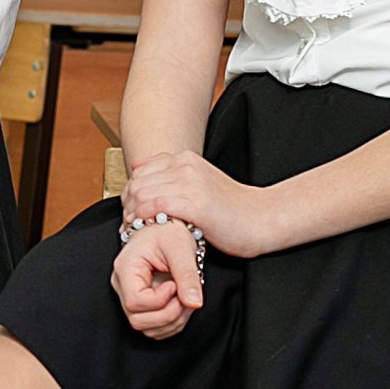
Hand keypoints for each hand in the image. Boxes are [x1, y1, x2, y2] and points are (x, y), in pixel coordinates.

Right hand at [111, 221, 203, 339]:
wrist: (165, 227)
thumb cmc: (168, 231)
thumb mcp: (181, 248)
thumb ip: (187, 275)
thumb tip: (194, 303)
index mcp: (126, 268)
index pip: (134, 301)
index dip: (159, 301)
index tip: (175, 285)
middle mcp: (122, 285)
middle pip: (137, 320)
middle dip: (168, 315)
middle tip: (183, 295)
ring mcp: (129, 296)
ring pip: (146, 328)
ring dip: (172, 321)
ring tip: (185, 298)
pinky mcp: (141, 304)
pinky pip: (154, 327)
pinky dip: (172, 323)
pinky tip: (181, 305)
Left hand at [122, 149, 273, 258]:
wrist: (261, 219)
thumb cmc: (230, 207)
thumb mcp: (198, 180)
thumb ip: (169, 171)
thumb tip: (137, 164)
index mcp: (185, 158)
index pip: (140, 171)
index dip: (130, 193)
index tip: (131, 211)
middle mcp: (186, 166)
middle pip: (138, 182)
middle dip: (128, 205)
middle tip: (128, 224)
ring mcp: (191, 183)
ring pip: (143, 193)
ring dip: (133, 214)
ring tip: (134, 230)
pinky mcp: (196, 204)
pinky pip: (157, 207)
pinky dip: (145, 219)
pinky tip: (146, 229)